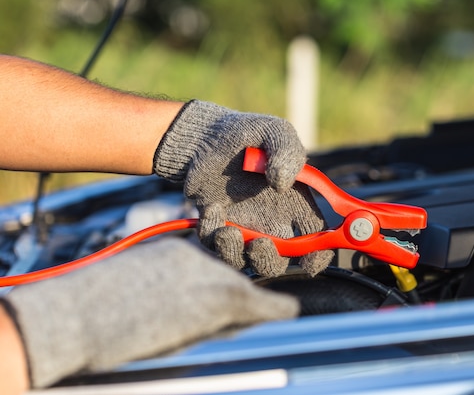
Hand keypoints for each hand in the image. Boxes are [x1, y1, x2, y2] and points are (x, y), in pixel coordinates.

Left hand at [2, 238, 298, 388]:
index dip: (277, 307)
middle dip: (245, 296)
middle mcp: (208, 268)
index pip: (262, 301)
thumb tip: (245, 320)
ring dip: (220, 281)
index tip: (286, 310)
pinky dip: (199, 272)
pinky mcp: (170, 246)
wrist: (74, 315)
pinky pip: (198, 257)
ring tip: (201, 303)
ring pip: (220, 266)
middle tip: (244, 313)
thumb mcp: (182, 342)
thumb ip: (218, 326)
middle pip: (241, 281)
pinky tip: (182, 288)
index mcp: (216, 299)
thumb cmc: (125, 341)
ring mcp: (188, 253)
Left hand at [153, 100, 333, 276]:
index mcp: (297, 204)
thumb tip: (282, 184)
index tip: (310, 258)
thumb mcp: (275, 132)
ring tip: (228, 231)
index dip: (318, 256)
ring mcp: (244, 226)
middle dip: (271, 260)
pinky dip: (212, 234)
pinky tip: (211, 208)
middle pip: (281, 260)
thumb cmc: (250, 134)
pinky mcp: (216, 226)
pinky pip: (215, 244)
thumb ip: (288, 153)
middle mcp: (272, 221)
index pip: (316, 240)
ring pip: (246, 260)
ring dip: (238, 253)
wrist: (208, 135)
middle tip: (259, 244)